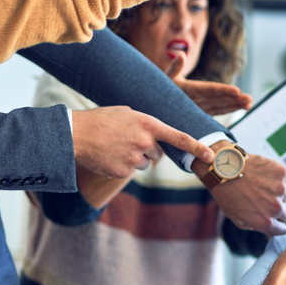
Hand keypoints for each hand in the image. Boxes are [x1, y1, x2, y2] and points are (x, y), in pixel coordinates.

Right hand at [71, 106, 213, 177]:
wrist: (75, 135)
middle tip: (126, 140)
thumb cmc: (100, 120)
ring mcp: (135, 158)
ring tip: (115, 146)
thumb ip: (146, 123)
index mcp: (148, 124)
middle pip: (157, 153)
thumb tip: (157, 136)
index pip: (178, 137)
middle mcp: (145, 142)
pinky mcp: (124, 171)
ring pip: (144, 163)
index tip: (211, 155)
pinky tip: (109, 155)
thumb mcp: (126, 113)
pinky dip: (122, 165)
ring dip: (134, 157)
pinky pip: (131, 170)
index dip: (196, 147)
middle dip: (147, 148)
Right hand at [165, 52, 252, 115]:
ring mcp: (200, 108)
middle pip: (219, 100)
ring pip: (221, 107)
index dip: (223, 91)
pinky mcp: (202, 111)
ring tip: (249, 104)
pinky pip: (218, 110)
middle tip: (250, 99)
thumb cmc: (160, 88)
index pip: (210, 90)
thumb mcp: (165, 76)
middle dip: (235, 100)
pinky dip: (230, 109)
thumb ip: (175, 66)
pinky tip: (241, 107)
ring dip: (235, 105)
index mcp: (190, 91)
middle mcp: (196, 101)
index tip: (237, 91)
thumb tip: (182, 54)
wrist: (156, 104)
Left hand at [195, 148, 285, 235]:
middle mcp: (275, 208)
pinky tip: (262, 175)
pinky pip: (284, 178)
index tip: (275, 220)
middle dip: (279, 210)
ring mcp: (280, 189)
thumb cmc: (227, 194)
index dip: (278, 225)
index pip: (282, 229)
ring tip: (260, 185)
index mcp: (265, 222)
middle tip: (267, 201)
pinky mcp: (281, 173)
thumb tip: (268, 227)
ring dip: (277, 192)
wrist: (222, 169)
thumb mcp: (237, 219)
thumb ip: (255, 226)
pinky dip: (276, 177)